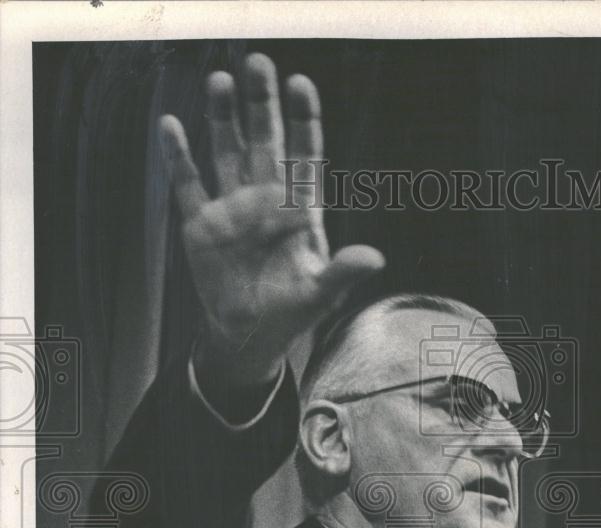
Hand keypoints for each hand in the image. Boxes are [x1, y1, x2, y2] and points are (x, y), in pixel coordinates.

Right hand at [160, 53, 384, 387]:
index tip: (301, 85)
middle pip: (264, 141)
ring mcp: (232, 209)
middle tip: (257, 64)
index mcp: (298, 210)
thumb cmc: (291, 314)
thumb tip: (375, 258)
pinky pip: (189, 183)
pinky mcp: (202, 225)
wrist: (248, 337)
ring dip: (222, 118)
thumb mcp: (320, 295)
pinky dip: (179, 156)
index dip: (302, 120)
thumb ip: (343, 272)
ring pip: (227, 151)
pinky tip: (172, 125)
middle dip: (261, 104)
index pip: (303, 155)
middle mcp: (265, 200)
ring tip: (220, 81)